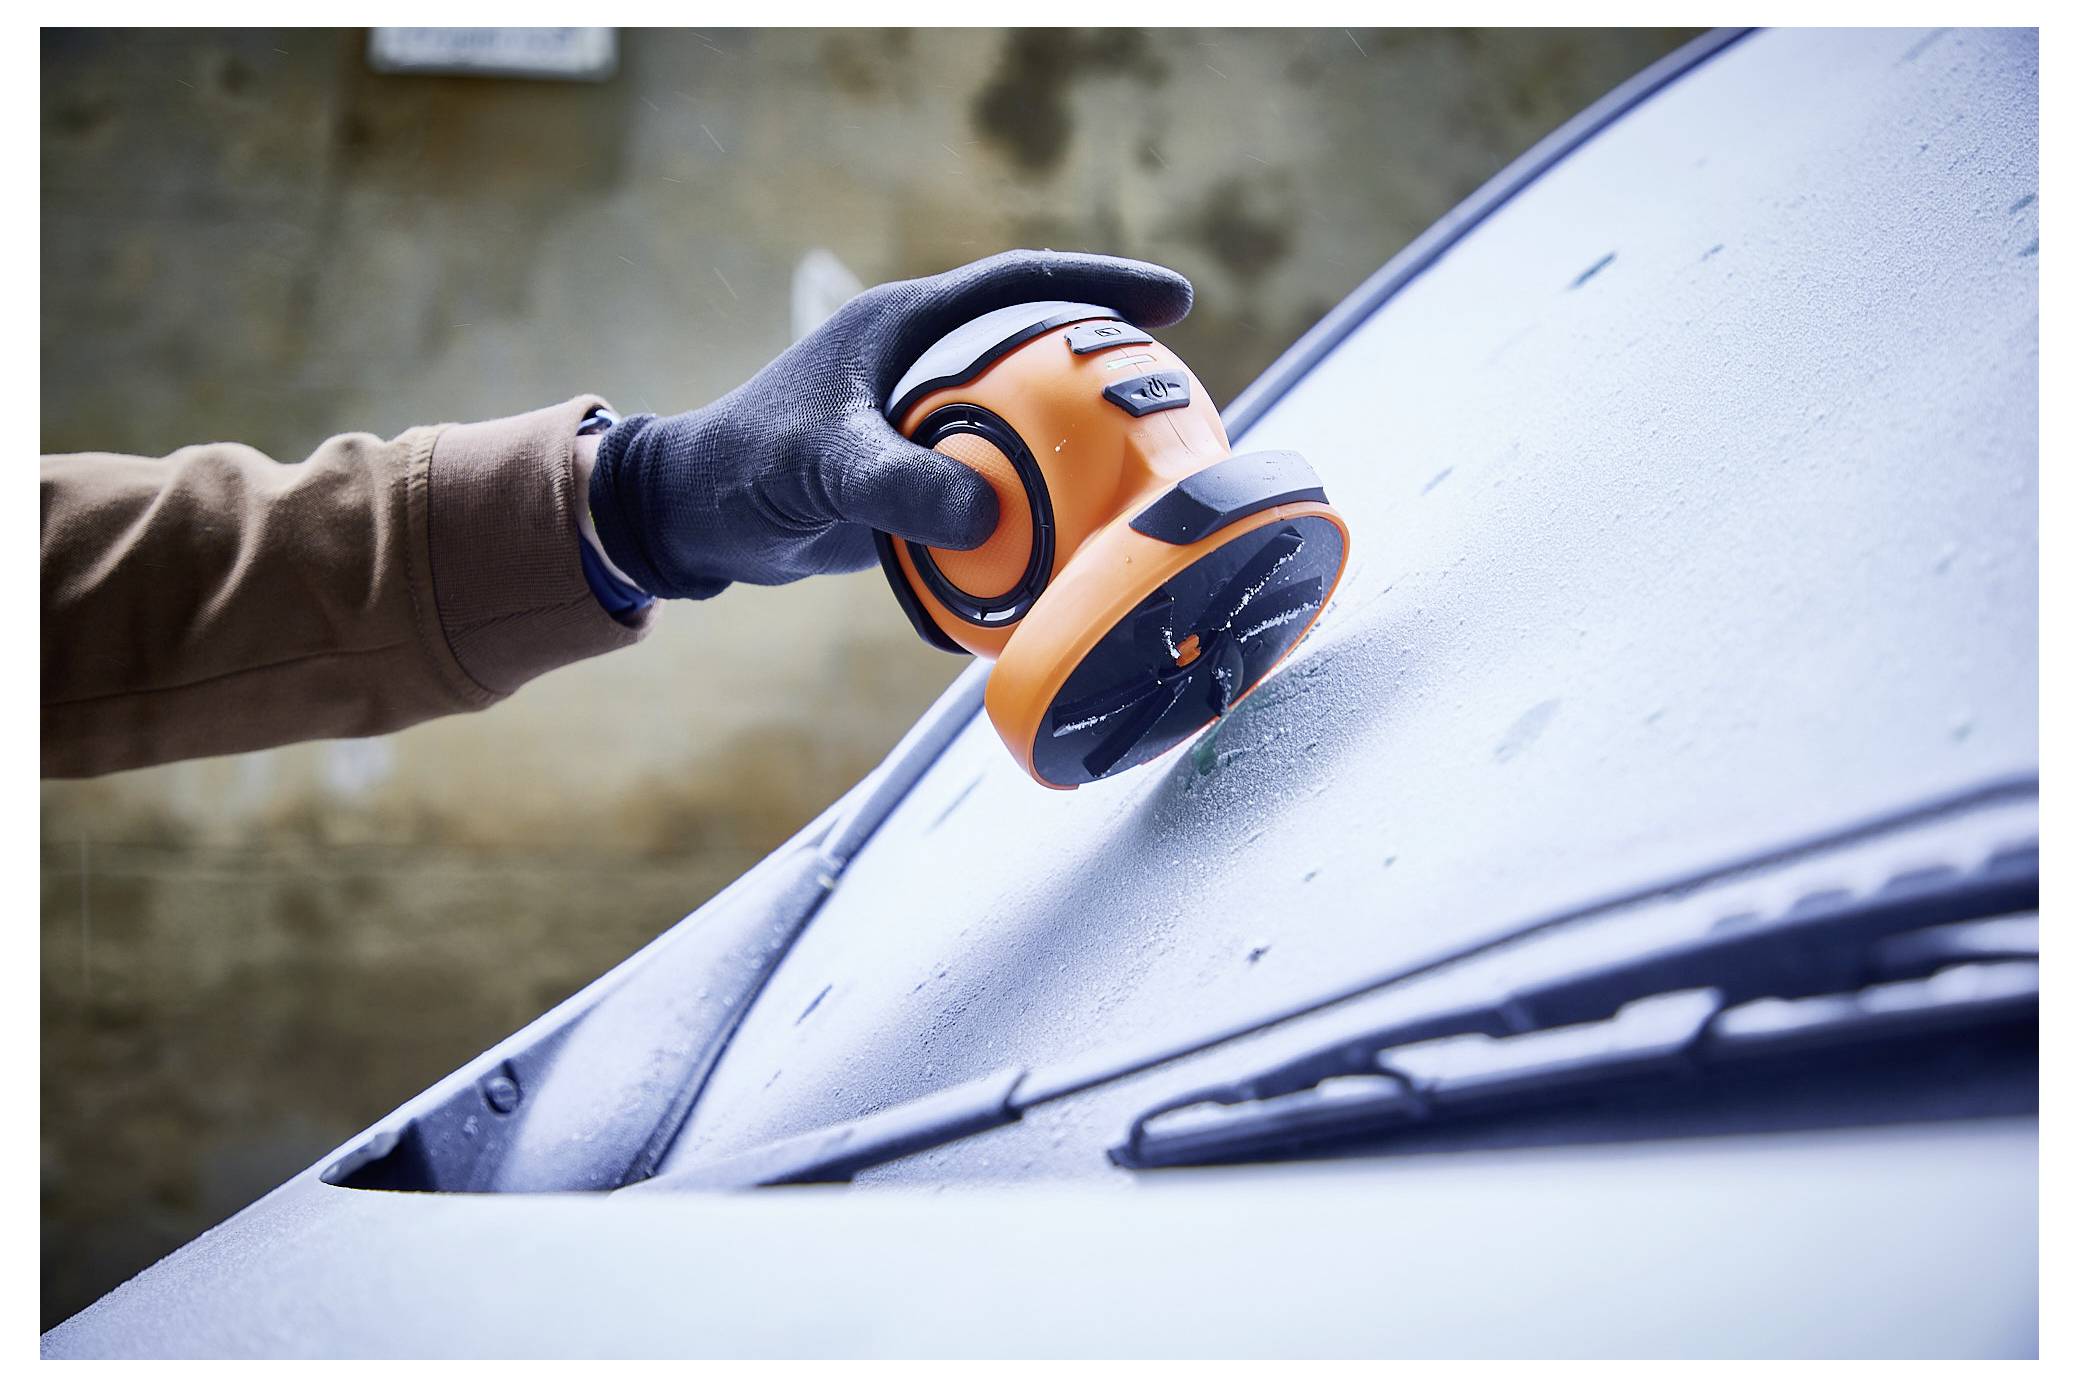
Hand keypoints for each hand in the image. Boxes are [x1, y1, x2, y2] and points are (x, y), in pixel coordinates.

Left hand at [585, 250, 1194, 598]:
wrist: (697, 521)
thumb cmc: (744, 469)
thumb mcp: (821, 469)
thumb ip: (897, 488)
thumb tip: (983, 520)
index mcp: (907, 328)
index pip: (1020, 285)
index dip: (1099, 285)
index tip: (1172, 302)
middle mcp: (926, 365)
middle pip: (1041, 351)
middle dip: (1111, 368)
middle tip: (1178, 402)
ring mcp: (929, 424)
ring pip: (1028, 423)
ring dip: (1083, 445)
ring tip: (1150, 472)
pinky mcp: (924, 479)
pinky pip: (1001, 485)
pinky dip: (1040, 506)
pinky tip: (1078, 538)